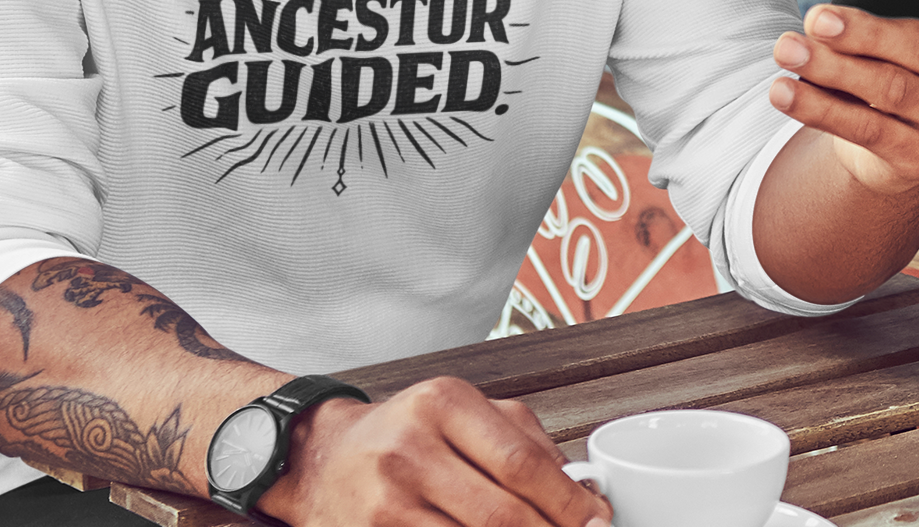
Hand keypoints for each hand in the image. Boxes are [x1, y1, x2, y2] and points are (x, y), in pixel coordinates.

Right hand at [259, 377, 610, 526]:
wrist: (321, 458)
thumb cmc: (405, 434)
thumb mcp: (460, 412)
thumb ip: (524, 440)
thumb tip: (584, 492)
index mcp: (443, 402)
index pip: (522, 464)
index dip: (569, 505)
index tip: (597, 522)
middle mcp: (413, 447)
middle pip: (503, 515)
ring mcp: (390, 500)